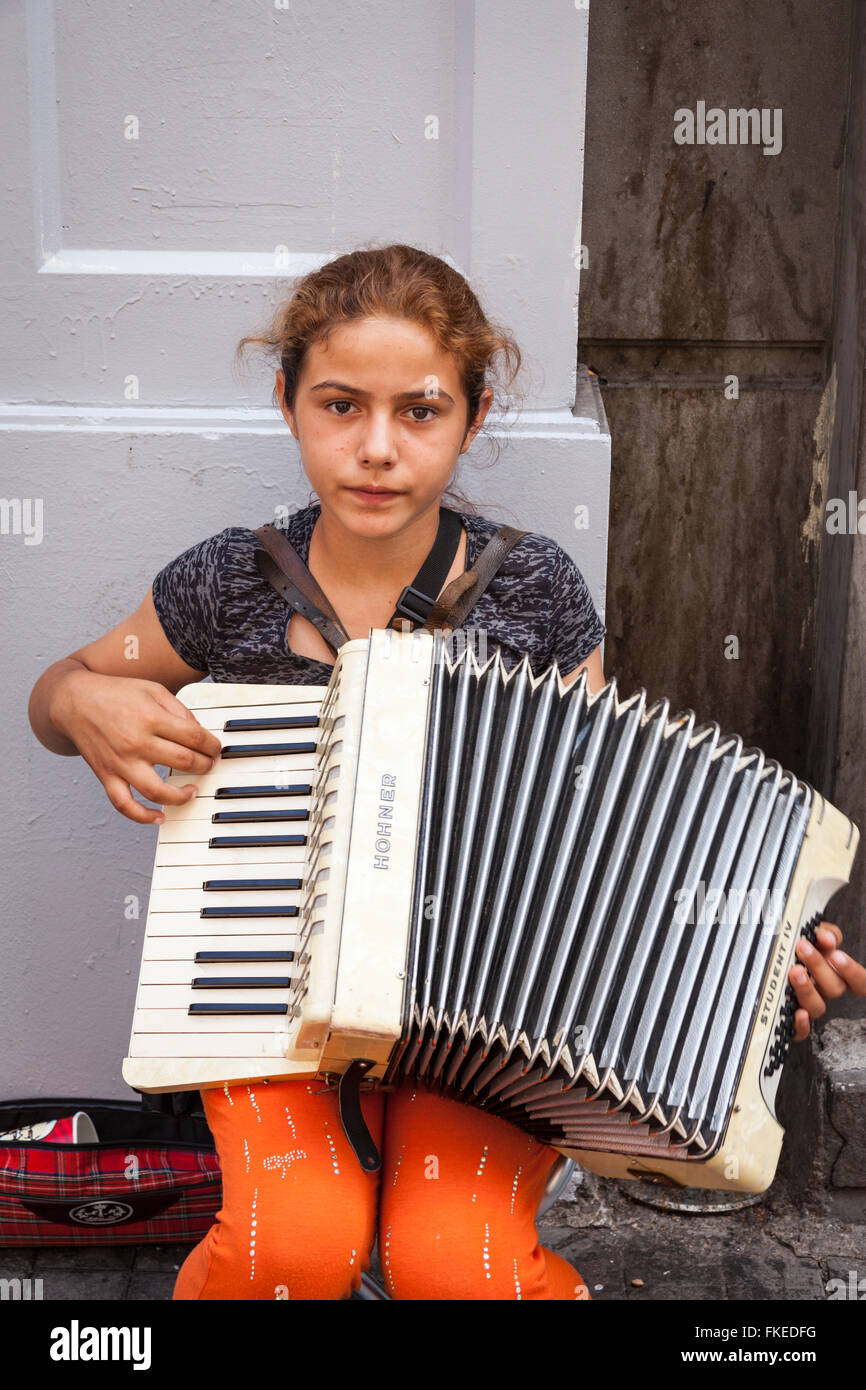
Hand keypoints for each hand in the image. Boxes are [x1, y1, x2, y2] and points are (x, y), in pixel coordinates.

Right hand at [50, 668, 222, 824]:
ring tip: (192, 791)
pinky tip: (160, 817)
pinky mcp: (106, 776)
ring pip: (157, 791)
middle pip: (183, 762)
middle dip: (204, 765)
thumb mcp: (153, 690)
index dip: (212, 745)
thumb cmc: (116, 693)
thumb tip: (200, 734)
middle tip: (208, 764)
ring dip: (182, 796)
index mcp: (151, 718)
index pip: (194, 737)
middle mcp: (136, 742)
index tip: (216, 748)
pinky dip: (143, 816)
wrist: (74, 702)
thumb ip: (179, 710)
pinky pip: (124, 805)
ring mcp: (120, 763)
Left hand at [788, 922, 865, 1040]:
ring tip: (794, 971)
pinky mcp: (792, 1020)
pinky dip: (801, 1024)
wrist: (766, 956)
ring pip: (818, 1007)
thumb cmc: (792, 945)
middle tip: (803, 948)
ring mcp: (809, 1005)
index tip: (836, 954)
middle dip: (819, 967)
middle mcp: (825, 991)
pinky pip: (801, 1031)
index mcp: (835, 972)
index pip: (859, 982)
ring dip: (807, 989)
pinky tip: (797, 1012)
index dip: (852, 972)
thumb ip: (823, 933)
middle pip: (835, 988)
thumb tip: (827, 937)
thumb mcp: (810, 934)